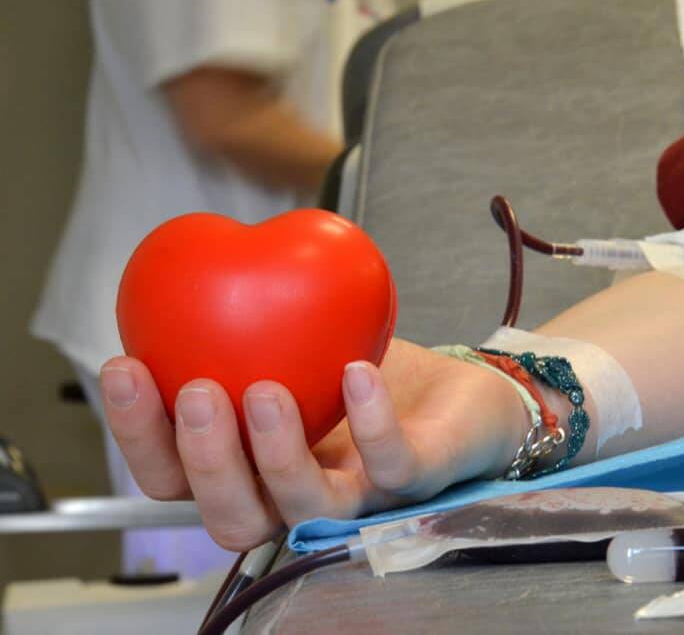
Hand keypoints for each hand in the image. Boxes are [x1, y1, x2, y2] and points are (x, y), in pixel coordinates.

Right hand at [99, 339, 526, 550]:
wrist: (465, 392)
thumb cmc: (370, 371)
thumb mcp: (298, 339)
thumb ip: (244, 325)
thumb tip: (185, 263)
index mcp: (256, 468)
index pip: (179, 476)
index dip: (141, 435)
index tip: (124, 366)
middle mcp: (300, 493)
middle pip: (234, 515)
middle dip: (203, 461)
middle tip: (196, 392)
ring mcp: (362, 493)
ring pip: (306, 509)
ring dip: (275, 455)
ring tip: (265, 389)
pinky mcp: (420, 478)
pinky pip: (393, 465)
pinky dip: (372, 423)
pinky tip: (355, 372)